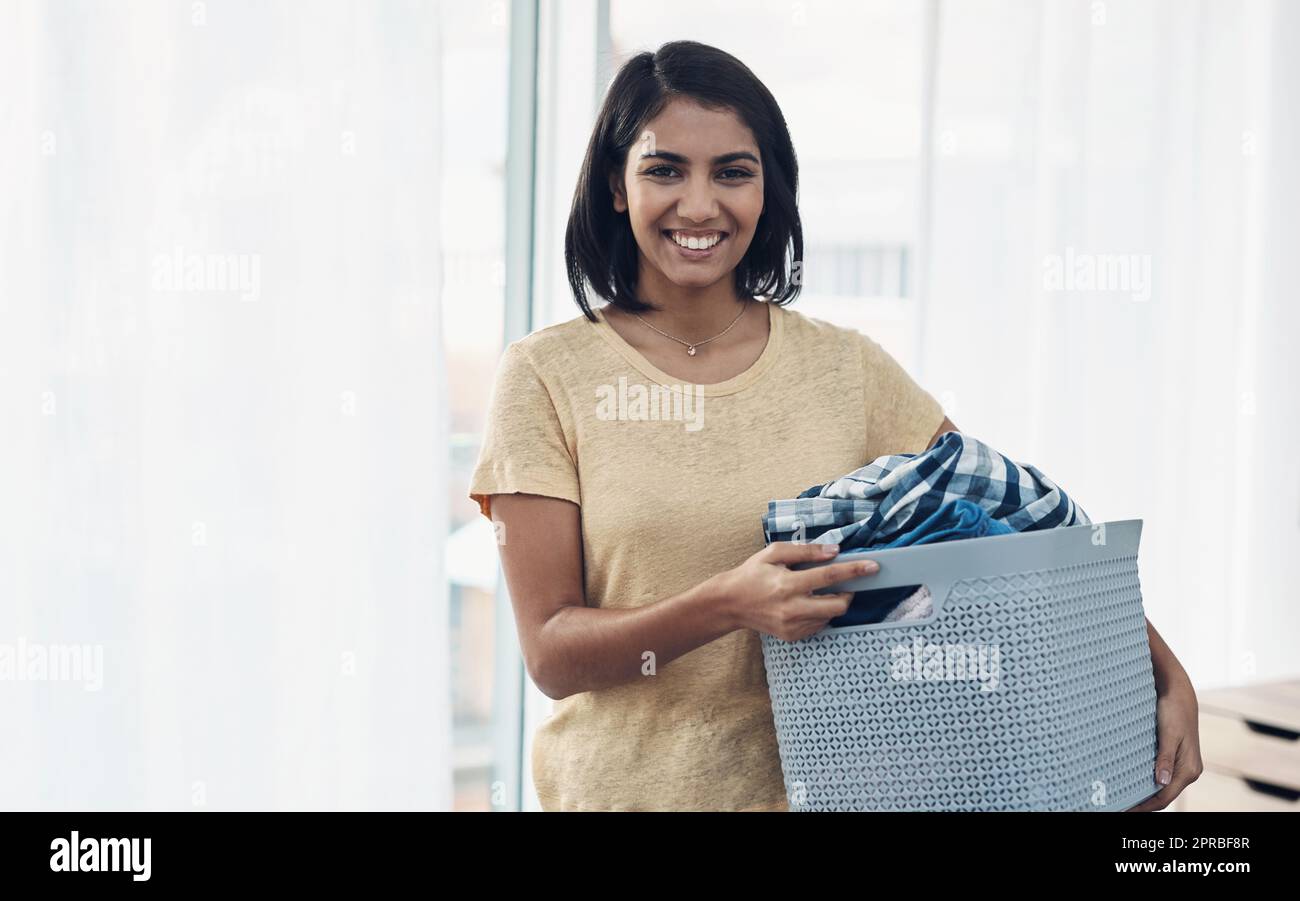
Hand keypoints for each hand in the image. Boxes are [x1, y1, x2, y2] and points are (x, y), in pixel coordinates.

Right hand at [707, 541, 878, 641]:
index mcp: (787, 584)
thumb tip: (834, 551)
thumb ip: (805, 551)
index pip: (830, 576)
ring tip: (818, 593)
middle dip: (848, 594)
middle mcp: (791, 608)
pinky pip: (818, 626)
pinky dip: (820, 614)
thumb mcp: (774, 553)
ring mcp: (792, 625)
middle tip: (843, 585)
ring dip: (833, 604)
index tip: (873, 567)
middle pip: (837, 605)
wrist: (730, 603)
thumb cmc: (752, 574)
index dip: (854, 571)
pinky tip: (805, 604)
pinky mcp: (792, 636)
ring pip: (830, 617)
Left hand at [1126, 677, 1202, 810]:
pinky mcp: (1177, 758)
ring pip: (1162, 787)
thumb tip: (1161, 782)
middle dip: (1143, 804)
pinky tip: (1132, 782)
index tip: (1125, 809)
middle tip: (1120, 806)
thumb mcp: (1168, 734)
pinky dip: (1148, 782)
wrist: (1179, 693)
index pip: (1165, 797)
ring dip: (1144, 794)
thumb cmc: (1174, 711)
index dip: (1145, 806)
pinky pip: (1162, 776)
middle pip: (1164, 796)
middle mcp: (1189, 771)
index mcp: (1189, 769)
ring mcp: (1183, 765)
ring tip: (1123, 799)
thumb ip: (1166, 758)